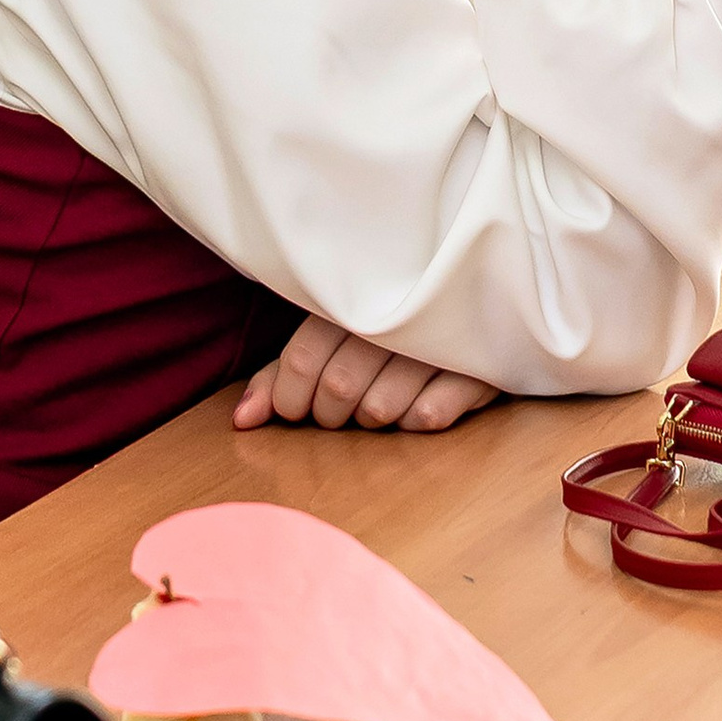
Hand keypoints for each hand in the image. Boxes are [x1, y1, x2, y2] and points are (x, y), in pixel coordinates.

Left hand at [235, 313, 501, 434]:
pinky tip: (416, 404)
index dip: (287, 396)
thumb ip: (283, 374)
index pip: (303, 358)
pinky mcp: (478, 369)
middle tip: (337, 412)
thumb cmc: (389, 327)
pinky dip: (414, 419)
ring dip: (372, 417)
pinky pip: (430, 416)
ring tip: (379, 403)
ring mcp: (439, 342)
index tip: (292, 410)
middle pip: (338, 388)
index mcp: (353, 298)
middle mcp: (393, 316)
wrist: (479, 304)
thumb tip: (242, 422)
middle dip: (328, 414)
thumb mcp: (334, 335)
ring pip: (379, 409)